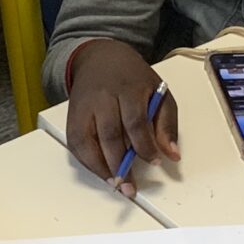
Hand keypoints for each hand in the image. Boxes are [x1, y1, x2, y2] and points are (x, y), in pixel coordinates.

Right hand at [64, 41, 176, 195]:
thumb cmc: (133, 78)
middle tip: (130, 187)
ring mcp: (84, 106)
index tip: (154, 162)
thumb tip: (172, 154)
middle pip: (109, 135)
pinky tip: (100, 172)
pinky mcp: (72, 115)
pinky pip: (75, 143)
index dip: (144, 146)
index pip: (135, 122)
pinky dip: (86, 161)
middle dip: (120, 165)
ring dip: (100, 167)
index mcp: (129, 88)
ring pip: (87, 141)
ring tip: (115, 184)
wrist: (100, 57)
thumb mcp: (159, 92)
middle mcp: (103, 97)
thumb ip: (166, 123)